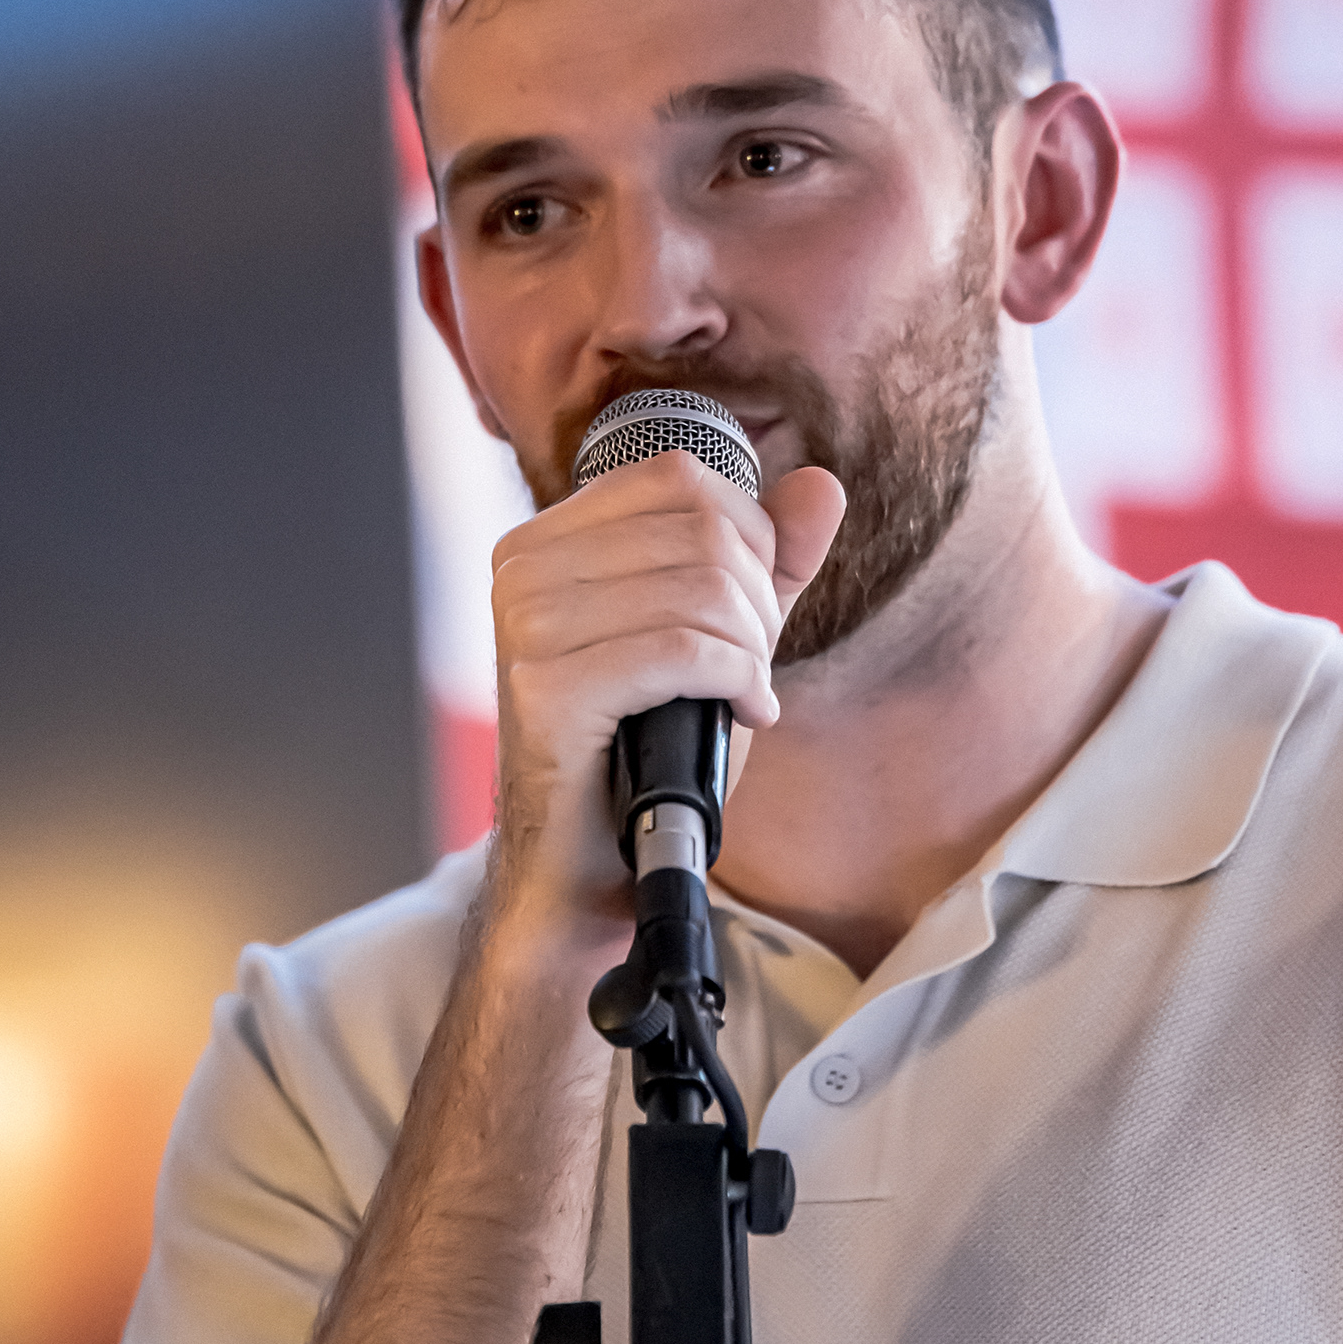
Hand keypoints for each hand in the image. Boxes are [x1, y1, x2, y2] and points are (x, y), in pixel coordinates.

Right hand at [486, 450, 843, 946]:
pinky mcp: (547, 688)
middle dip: (759, 604)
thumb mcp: (720, 639)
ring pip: (700, 591)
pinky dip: (739, 681)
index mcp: (546, 539)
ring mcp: (526, 625)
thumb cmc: (647, 750)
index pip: (680, 478)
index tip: (756, 613)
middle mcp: (522, 568)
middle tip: (755, 666)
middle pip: (702, 532)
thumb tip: (820, 485)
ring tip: (746, 693)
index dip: (751, 537)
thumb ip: (769, 561)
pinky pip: (684, 651)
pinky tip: (747, 713)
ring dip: (753, 650)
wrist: (590, 864)